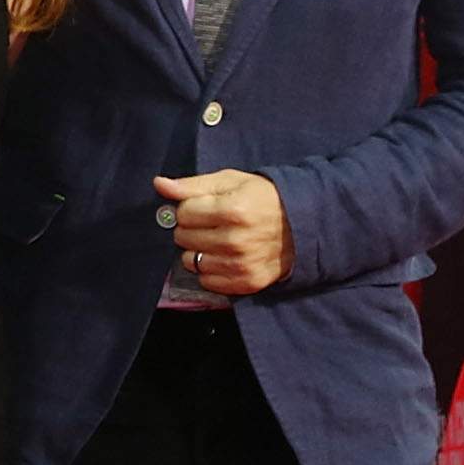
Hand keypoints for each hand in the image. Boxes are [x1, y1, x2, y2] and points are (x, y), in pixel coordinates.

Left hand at [154, 169, 294, 295]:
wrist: (304, 225)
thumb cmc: (263, 198)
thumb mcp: (232, 181)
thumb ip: (193, 185)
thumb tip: (159, 184)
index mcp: (233, 210)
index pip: (183, 213)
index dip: (189, 208)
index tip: (204, 207)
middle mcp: (235, 241)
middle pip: (183, 237)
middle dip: (192, 229)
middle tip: (212, 224)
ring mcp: (241, 265)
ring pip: (190, 261)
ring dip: (198, 251)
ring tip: (217, 241)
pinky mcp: (246, 283)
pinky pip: (206, 281)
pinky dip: (210, 270)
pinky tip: (224, 257)